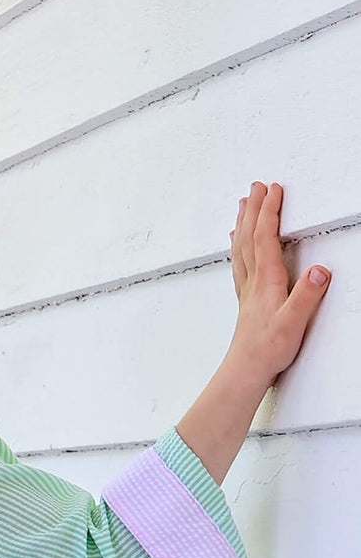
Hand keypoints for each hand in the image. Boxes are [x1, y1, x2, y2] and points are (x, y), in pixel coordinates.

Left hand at [226, 180, 330, 386]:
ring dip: (243, 223)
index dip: (269, 212)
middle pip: (249, 237)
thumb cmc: (268, 350)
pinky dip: (239, 246)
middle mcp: (253, 281)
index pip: (265, 238)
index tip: (273, 189)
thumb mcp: (294, 323)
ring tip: (243, 205)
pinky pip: (240, 263)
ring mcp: (247, 290)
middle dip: (254, 209)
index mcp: (266, 281)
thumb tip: (320, 272)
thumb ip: (307, 297)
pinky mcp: (247, 300)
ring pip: (241, 248)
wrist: (245, 370)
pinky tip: (237, 244)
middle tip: (256, 186)